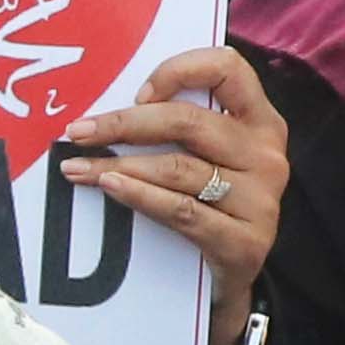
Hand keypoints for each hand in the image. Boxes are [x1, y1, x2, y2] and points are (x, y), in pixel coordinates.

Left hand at [57, 45, 286, 326]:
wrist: (231, 277)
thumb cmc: (210, 203)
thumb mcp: (208, 158)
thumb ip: (180, 126)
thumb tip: (106, 108)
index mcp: (261, 122)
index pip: (228, 68)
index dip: (179, 70)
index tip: (137, 93)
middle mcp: (267, 155)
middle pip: (189, 122)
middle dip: (125, 124)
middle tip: (79, 131)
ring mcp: (261, 200)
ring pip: (179, 169)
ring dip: (120, 165)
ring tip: (78, 167)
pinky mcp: (245, 242)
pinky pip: (181, 211)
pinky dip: (140, 196)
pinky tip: (109, 187)